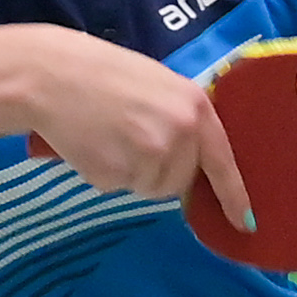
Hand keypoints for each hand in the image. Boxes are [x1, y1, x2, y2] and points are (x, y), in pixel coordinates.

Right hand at [22, 30, 253, 232]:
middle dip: (158, 170)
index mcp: (196, 107)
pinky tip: (90, 143)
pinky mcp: (120, 173)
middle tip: (126, 135)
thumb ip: (181, 119)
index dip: (233, 196)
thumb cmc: (102, 74)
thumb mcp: (158, 85)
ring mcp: (152, 155)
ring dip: (130, 173)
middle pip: (180, 180)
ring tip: (106, 135)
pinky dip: (103, 173)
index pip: (222, 162)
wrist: (52, 74)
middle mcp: (182, 133)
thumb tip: (191, 160)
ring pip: (149, 187)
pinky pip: (118, 187)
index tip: (245, 222)